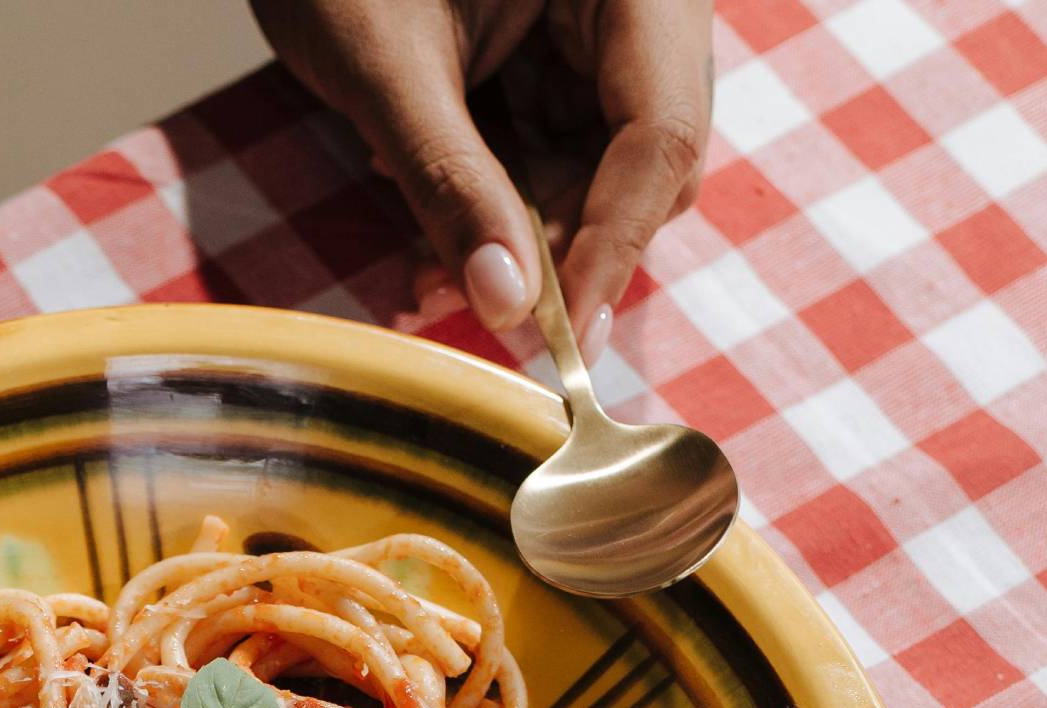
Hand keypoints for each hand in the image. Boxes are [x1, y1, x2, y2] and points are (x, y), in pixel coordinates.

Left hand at [252, 0, 711, 353]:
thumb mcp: (387, 67)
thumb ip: (450, 181)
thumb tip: (507, 303)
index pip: (659, 130)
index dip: (614, 243)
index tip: (564, 335)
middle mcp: (637, 6)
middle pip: (643, 162)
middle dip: (559, 249)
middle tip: (474, 305)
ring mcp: (598, 37)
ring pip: (598, 174)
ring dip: (520, 243)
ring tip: (431, 280)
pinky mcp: (555, 68)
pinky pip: (552, 159)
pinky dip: (497, 212)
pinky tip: (436, 247)